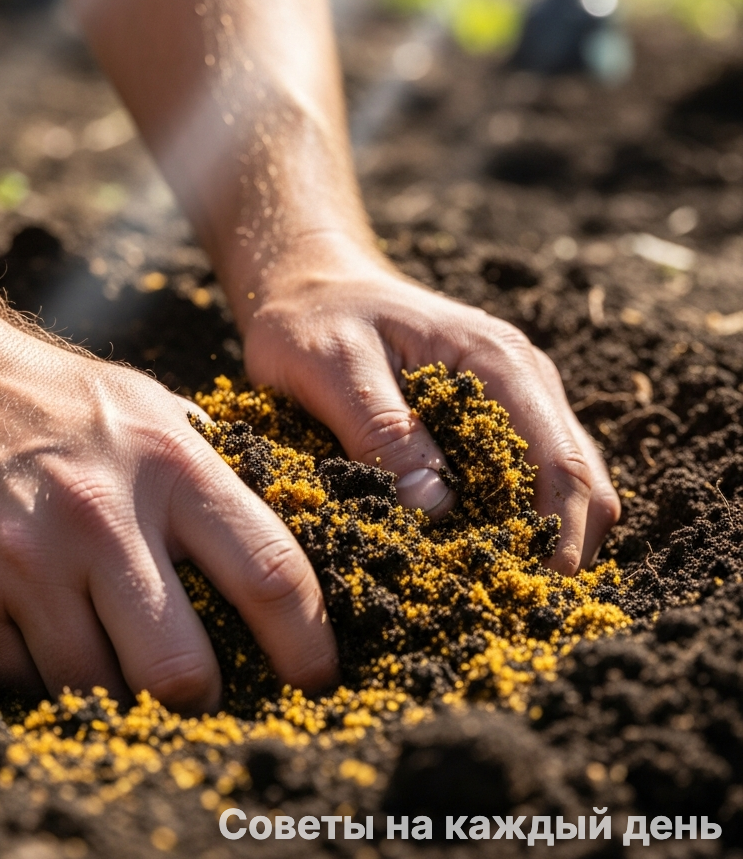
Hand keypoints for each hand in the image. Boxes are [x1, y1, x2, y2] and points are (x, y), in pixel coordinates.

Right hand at [0, 309, 337, 711]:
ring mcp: (23, 559)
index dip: (306, 645)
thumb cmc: (56, 401)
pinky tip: (36, 620)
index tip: (314, 679)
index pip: (269, 574)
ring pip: (95, 689)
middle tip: (197, 693)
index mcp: (170, 466)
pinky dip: (40, 670)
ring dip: (112, 689)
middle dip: (198, 700)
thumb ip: (210, 476)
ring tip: (105, 646)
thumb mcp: (149, 409)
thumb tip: (270, 551)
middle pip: (180, 671)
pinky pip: (20, 679)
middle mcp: (99, 515)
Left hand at [238, 233, 619, 573]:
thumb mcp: (333, 367)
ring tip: (489, 583)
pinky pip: (520, 475)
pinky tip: (471, 546)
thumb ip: (381, 431)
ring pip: (558, 481)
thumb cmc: (314, 321)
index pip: (560, 460)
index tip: (532, 589)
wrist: (308, 285)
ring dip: (537, 533)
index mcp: (498, 362)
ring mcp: (511, 397)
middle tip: (509, 600)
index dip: (558, 533)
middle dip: (558, 543)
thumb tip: (437, 508)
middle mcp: (522, 379)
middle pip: (577, 478)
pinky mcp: (487, 416)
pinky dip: (510, 516)